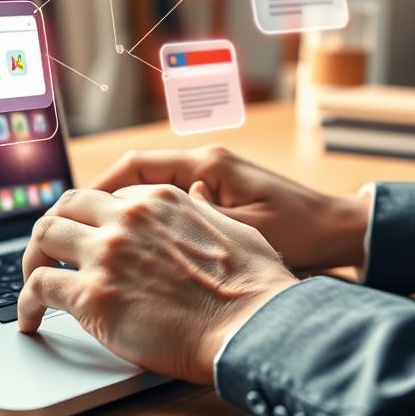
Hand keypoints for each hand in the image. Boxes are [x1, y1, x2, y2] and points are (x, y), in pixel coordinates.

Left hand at [17, 183, 296, 383]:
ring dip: (32, 260)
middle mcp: (126, 217)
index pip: (103, 196)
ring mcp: (106, 254)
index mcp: (158, 198)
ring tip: (31, 283)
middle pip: (65, 208)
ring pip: (43, 238)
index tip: (82, 236)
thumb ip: (205, 210)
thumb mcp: (237, 228)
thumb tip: (197, 194)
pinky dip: (26, 302)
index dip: (88, 218)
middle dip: (52, 230)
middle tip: (47, 255)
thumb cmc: (255, 287)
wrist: (253, 326)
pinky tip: (29, 319)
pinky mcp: (92, 295)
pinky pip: (39, 288)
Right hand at [93, 146, 370, 271]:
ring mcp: (211, 180)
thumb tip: (146, 218)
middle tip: (75, 232)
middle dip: (103, 202)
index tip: (73, 213)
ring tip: (99, 243)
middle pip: (136, 176)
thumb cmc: (301, 232)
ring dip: (125, 213)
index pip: (136, 166)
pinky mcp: (219, 197)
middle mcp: (205, 166)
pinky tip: (138, 249)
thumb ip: (197, 222)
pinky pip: (170, 205)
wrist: (341, 232)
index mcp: (207, 166)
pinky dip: (149, 222)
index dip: (99, 188)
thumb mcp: (245, 233)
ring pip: (150, 191)